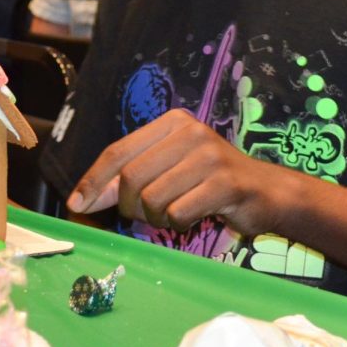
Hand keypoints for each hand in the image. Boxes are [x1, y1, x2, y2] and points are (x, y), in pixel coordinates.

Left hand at [66, 108, 294, 236]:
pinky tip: (193, 218)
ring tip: (175, 213)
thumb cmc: (209, 182)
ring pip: (153, 198)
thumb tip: (84, 198)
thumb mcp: (167, 172)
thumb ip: (127, 180)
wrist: (268, 192)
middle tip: (145, 215)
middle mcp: (190, 132)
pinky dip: (179, 224)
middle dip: (130, 206)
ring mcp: (209, 156)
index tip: (78, 203)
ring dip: (157, 217)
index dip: (94, 179)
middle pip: (131, 177)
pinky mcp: (225, 183)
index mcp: (171, 122)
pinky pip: (179, 213)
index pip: (118, 150)